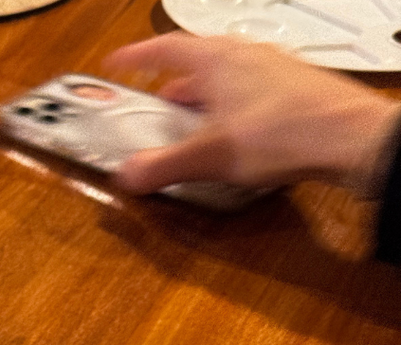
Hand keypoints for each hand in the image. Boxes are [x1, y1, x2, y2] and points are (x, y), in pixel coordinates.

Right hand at [102, 34, 400, 195]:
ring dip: (204, 97)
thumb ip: (163, 166)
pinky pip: (251, 92)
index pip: (166, 47)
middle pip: (198, 62)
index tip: (118, 62)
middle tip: (156, 101)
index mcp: (218, 60)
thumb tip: (129, 174)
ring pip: (227, 77)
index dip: (137, 56)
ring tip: (193, 122)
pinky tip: (232, 134)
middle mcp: (246, 56)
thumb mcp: (209, 156)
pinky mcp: (293, 90)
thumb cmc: (284, 133)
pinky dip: (231, 108)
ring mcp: (273, 70)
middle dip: (172, 83)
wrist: (348, 138)